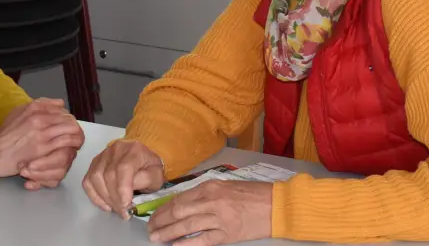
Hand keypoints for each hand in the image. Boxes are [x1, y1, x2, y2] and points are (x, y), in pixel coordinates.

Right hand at [0, 99, 83, 178]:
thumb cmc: (3, 136)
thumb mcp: (17, 113)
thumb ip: (38, 106)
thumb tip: (59, 103)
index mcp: (34, 107)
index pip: (61, 108)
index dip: (67, 118)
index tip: (67, 127)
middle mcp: (39, 116)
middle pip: (69, 118)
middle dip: (74, 127)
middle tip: (74, 136)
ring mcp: (42, 132)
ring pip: (72, 129)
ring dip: (77, 136)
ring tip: (76, 142)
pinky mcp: (43, 147)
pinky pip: (66, 142)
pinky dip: (72, 145)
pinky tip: (71, 149)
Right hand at [82, 139, 165, 217]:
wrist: (142, 159)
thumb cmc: (149, 169)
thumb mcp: (156, 175)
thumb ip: (146, 180)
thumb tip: (129, 190)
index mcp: (134, 150)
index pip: (123, 168)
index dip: (122, 189)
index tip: (126, 206)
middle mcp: (116, 149)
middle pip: (108, 175)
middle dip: (115, 198)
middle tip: (123, 212)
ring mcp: (103, 155)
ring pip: (96, 178)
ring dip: (105, 197)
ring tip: (115, 208)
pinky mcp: (94, 163)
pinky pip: (88, 181)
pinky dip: (94, 196)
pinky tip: (105, 204)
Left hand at [147, 180, 272, 244]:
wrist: (277, 205)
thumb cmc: (254, 194)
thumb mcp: (227, 186)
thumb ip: (206, 194)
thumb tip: (184, 205)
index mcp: (211, 186)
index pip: (180, 198)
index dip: (163, 208)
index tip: (155, 215)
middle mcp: (212, 200)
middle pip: (178, 211)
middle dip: (161, 221)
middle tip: (151, 228)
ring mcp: (219, 218)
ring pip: (186, 226)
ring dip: (168, 233)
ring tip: (157, 238)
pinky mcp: (227, 234)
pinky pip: (201, 240)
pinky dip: (186, 244)